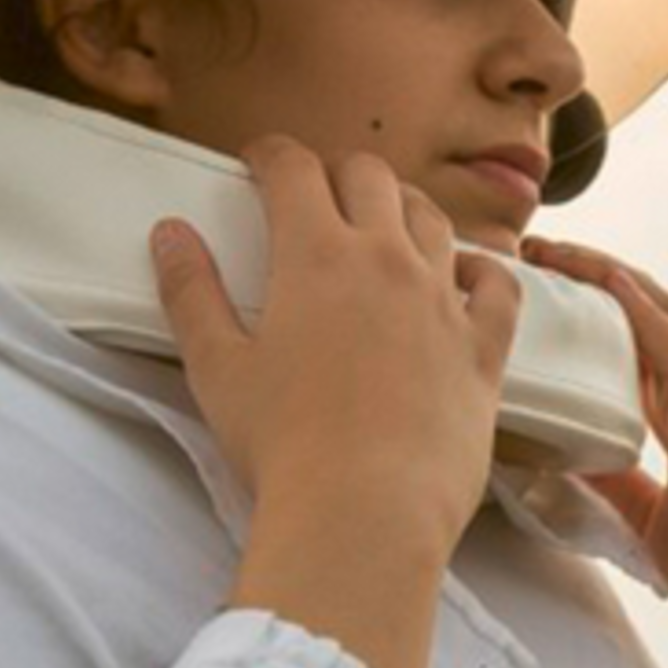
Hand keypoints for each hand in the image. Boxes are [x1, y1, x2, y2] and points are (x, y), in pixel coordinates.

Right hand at [154, 137, 520, 567]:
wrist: (367, 512)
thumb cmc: (281, 444)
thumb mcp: (217, 368)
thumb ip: (191, 293)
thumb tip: (170, 232)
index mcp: (315, 255)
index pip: (294, 169)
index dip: (272, 154)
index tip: (259, 162)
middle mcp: (386, 259)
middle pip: (370, 177)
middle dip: (338, 172)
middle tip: (318, 194)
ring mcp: (443, 300)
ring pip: (432, 219)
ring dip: (404, 207)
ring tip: (386, 222)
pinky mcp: (483, 347)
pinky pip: (498, 285)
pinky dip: (480, 269)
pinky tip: (465, 277)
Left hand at [522, 236, 667, 667]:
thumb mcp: (653, 522)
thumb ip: (619, 484)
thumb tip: (568, 456)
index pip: (639, 346)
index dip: (594, 308)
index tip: (543, 282)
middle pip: (652, 318)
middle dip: (597, 278)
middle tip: (539, 249)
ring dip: (616, 282)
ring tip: (565, 251)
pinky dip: (651, 323)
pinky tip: (616, 292)